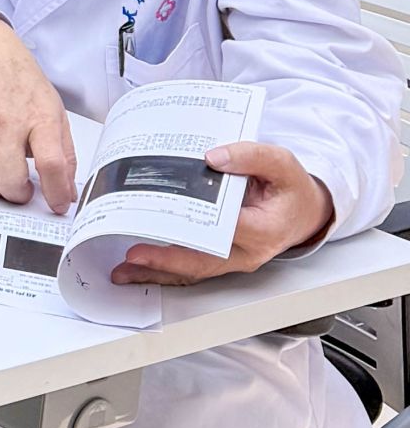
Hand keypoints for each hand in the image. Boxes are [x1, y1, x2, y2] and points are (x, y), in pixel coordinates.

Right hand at [0, 11, 77, 212]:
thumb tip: (67, 190)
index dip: (56, 192)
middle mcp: (8, 124)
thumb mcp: (54, 110)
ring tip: (4, 182)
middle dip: (19, 196)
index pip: (51, 164)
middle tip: (24, 192)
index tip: (57, 204)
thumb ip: (64, 152)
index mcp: (39, 117)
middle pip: (10, 179)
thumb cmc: (21, 81)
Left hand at [112, 143, 333, 286]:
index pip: (228, 228)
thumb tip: (214, 156)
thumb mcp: (282, 164)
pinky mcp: (221, 261)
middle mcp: (248, 251)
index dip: (198, 224)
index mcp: (265, 228)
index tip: (169, 218)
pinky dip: (163, 270)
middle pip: (203, 259)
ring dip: (157, 272)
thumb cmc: (289, 190)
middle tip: (134, 254)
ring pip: (193, 270)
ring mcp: (233, 260)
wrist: (302, 212)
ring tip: (124, 271)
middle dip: (166, 259)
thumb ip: (252, 156)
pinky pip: (190, 269)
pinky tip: (136, 270)